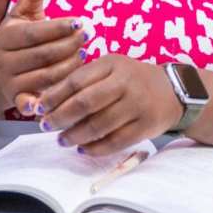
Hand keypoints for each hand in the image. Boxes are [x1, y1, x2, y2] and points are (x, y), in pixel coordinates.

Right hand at [0, 0, 86, 115]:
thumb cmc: (18, 37)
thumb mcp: (22, 15)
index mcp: (6, 37)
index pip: (36, 33)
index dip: (60, 28)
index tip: (82, 22)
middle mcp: (5, 60)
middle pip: (43, 56)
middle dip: (69, 46)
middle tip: (90, 36)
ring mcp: (10, 82)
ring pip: (46, 78)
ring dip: (69, 68)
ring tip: (85, 55)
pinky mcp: (17, 100)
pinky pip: (35, 103)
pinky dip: (48, 101)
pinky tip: (67, 93)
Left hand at [36, 55, 183, 156]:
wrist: (174, 90)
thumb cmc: (130, 79)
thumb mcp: (109, 68)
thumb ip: (83, 79)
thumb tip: (48, 100)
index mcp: (110, 64)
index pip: (75, 80)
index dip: (54, 96)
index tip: (39, 107)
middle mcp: (124, 83)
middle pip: (85, 102)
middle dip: (60, 116)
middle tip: (45, 125)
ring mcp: (137, 105)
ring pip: (99, 125)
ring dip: (75, 135)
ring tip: (61, 140)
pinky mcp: (146, 127)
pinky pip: (116, 141)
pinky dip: (96, 148)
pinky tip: (83, 149)